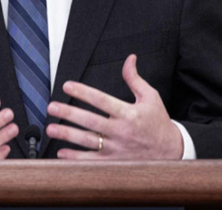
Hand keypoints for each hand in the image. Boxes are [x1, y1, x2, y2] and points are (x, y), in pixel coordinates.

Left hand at [45, 54, 183, 159]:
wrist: (171, 151)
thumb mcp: (150, 97)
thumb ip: (135, 79)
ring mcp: (117, 149)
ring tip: (50, 129)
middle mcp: (121, 131)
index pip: (102, 100)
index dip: (83, 92)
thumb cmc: (158, 121)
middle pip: (90, 121)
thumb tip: (129, 58)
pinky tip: (61, 153)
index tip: (67, 85)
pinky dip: (75, 158)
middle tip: (51, 107)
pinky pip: (91, 161)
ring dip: (67, 135)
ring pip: (88, 142)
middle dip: (69, 114)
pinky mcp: (115, 162)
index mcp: (129, 113)